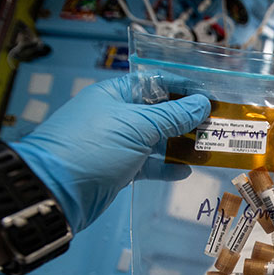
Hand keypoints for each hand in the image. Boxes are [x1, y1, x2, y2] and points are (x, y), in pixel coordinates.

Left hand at [11, 75, 209, 232]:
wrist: (56, 192)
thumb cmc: (95, 147)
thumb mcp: (137, 126)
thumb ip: (172, 116)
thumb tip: (202, 104)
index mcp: (116, 94)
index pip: (156, 82)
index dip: (184, 88)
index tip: (211, 97)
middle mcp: (117, 115)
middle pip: (159, 111)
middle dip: (187, 118)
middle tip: (216, 125)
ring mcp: (118, 143)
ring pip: (156, 139)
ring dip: (181, 144)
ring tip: (208, 148)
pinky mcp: (120, 169)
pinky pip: (149, 164)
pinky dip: (166, 167)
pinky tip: (185, 171)